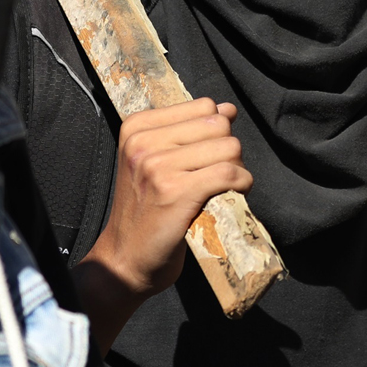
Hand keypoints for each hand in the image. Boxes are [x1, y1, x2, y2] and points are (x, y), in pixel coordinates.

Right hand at [75, 99, 251, 346]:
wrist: (125, 259)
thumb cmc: (146, 211)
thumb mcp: (156, 161)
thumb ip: (191, 131)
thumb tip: (227, 108)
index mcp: (137, 127)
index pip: (203, 107)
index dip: (215, 132)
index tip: (204, 158)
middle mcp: (143, 142)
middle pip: (219, 125)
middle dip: (227, 151)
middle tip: (214, 177)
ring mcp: (157, 167)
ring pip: (229, 148)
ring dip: (236, 170)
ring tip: (218, 189)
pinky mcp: (176, 193)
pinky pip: (229, 174)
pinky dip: (241, 185)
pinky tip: (231, 196)